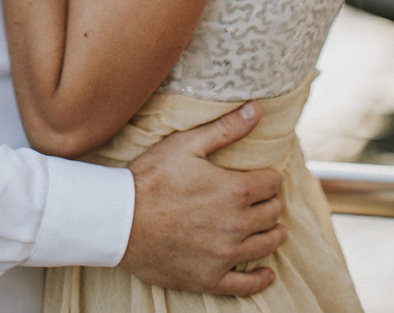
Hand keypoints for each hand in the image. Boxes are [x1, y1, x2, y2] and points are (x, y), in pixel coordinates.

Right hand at [121, 101, 283, 296]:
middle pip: (272, 213)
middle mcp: (237, 224)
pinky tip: (266, 273)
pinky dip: (261, 279)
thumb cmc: (152, 178)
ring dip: (273, 234)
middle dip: (272, 203)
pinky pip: (246, 285)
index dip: (271, 177)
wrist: (121, 220)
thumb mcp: (187, 143)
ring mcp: (225, 255)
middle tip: (265, 199)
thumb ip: (226, 128)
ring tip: (271, 228)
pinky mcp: (210, 279)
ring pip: (266, 245)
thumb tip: (257, 109)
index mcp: (236, 189)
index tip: (265, 177)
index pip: (272, 183)